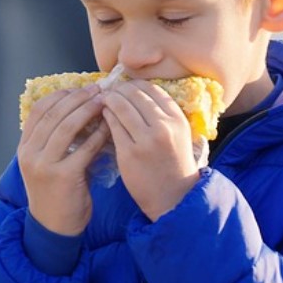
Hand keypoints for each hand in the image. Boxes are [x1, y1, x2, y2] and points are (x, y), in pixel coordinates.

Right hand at [17, 85, 109, 235]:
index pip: (38, 110)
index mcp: (25, 147)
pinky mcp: (62, 177)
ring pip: (65, 127)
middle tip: (97, 88)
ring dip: (87, 110)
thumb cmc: (58, 192)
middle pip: (53, 114)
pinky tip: (109, 126)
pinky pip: (83, 149)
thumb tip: (82, 109)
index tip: (80, 87)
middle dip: (77, 98)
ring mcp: (44, 165)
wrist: (55, 227)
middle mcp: (30, 154)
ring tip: (104, 100)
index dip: (60, 95)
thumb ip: (57, 140)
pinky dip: (97, 135)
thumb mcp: (49, 163)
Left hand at [100, 80, 199, 220]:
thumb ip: (164, 115)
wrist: (173, 197)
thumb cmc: (174, 165)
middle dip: (119, 89)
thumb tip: (140, 92)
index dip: (135, 84)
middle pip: (135, 94)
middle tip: (110, 91)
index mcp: (177, 119)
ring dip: (109, 100)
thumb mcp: (179, 135)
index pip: (153, 89)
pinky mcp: (129, 153)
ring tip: (103, 100)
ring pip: (121, 107)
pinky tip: (103, 116)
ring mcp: (145, 140)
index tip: (126, 86)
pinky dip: (106, 116)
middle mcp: (163, 127)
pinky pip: (113, 126)